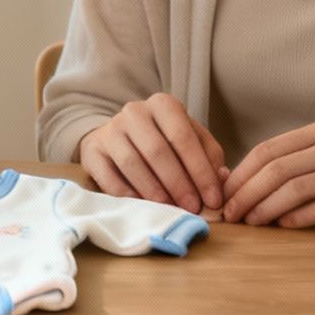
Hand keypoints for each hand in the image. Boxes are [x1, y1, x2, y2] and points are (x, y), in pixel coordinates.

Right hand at [77, 93, 227, 213]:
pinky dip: (129, 196)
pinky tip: (145, 208)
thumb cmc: (162, 141)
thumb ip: (208, 156)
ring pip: (134, 163)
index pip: (184, 137)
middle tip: (193, 208)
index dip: (201, 171)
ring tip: (171, 209)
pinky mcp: (93, 151)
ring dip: (155, 191)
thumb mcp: (188, 140)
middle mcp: (134, 112)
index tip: (214, 199)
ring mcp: (110, 130)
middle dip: (179, 183)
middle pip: (158, 151)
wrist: (117, 139)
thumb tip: (222, 178)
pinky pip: (110, 178)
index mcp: (163, 105)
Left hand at [221, 118, 314, 227]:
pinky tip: (284, 227)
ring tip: (251, 223)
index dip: (241, 173)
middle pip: (276, 169)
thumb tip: (256, 179)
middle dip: (245, 193)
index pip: (269, 149)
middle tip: (229, 214)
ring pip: (295, 189)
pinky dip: (298, 218)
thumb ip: (305, 156)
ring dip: (266, 209)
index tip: (224, 193)